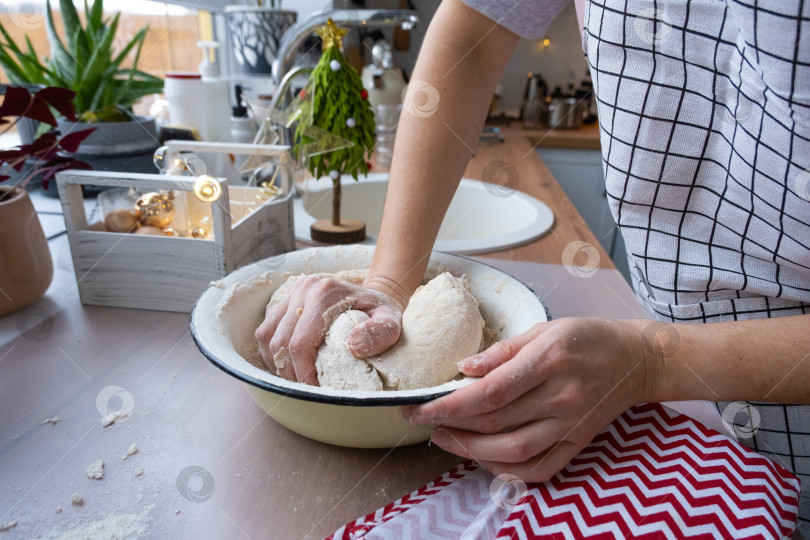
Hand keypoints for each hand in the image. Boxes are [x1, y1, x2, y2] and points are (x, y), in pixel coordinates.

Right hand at [255, 276, 405, 384]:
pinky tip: (290, 365)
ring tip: (297, 379)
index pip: (300, 343)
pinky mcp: (284, 302)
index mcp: (325, 294)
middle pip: (279, 342)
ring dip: (277, 364)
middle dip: (289, 373)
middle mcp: (304, 289)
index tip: (316, 389)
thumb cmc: (382, 313)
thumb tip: (353, 346)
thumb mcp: (391, 323)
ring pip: (267, 338)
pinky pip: (266, 332)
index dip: (303, 373)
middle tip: (306, 390)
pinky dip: (273, 354)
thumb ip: (379, 334)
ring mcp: (291, 294)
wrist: (374, 296)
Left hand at [403, 318, 656, 482]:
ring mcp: (571, 424)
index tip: (419, 406)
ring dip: (471, 451)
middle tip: (423, 420)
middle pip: (496, 423)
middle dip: (451, 425)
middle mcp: (561, 396)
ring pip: (514, 451)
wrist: (637, 360)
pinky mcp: (578, 442)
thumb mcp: (545, 329)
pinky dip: (506, 470)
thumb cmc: (587, 337)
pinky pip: (540, 467)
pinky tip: (482, 458)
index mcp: (549, 360)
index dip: (449, 404)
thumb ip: (503, 351)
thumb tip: (463, 369)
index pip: (490, 392)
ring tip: (444, 438)